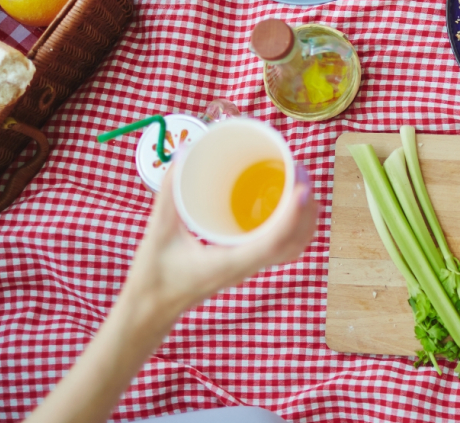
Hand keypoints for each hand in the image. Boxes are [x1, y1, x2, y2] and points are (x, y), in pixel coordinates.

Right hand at [122, 165, 318, 319]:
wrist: (154, 307)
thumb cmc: (154, 274)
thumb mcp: (158, 230)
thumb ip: (169, 193)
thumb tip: (185, 152)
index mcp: (228, 262)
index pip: (272, 243)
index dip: (293, 216)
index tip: (302, 188)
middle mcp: (246, 267)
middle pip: (293, 242)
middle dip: (305, 208)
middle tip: (299, 171)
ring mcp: (250, 268)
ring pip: (293, 246)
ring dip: (304, 217)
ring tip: (300, 182)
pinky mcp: (248, 264)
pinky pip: (283, 248)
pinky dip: (294, 226)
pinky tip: (289, 205)